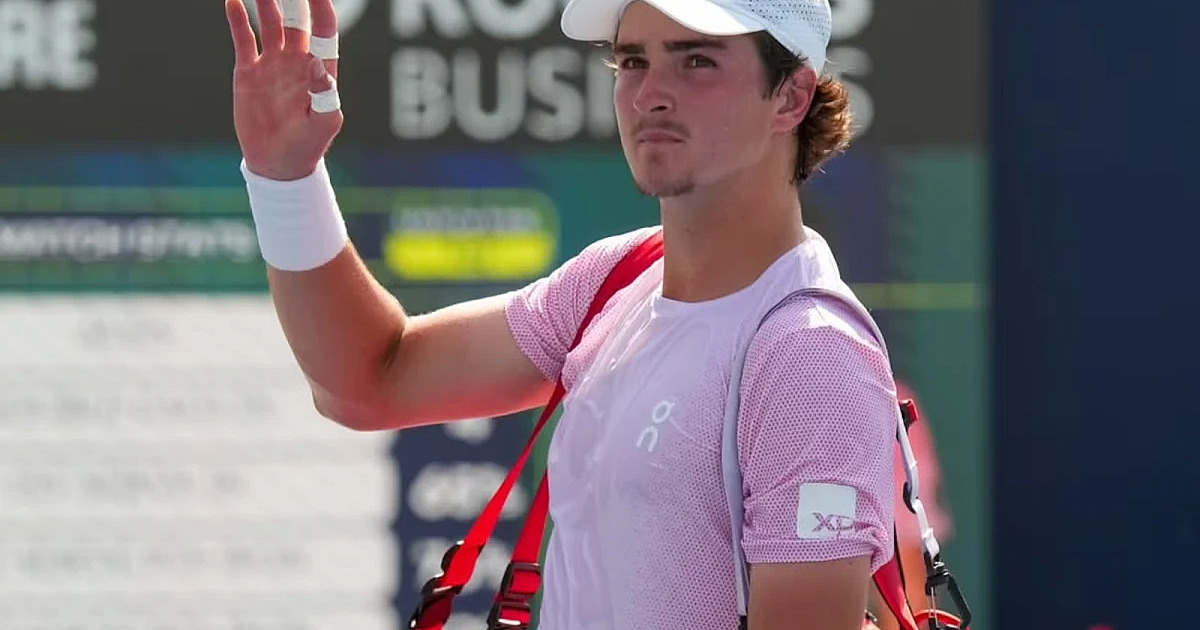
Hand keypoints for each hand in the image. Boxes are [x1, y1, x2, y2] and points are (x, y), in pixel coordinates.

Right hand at [226, 0, 342, 180]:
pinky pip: (244, 38)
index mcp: (320, 70)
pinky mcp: (249, 71)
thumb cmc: (307, 146)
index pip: (324, 31)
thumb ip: (326, 98)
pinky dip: (238, 18)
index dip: (321, 8)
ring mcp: (273, 64)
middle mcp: (297, 61)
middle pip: (296, 19)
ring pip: (270, 22)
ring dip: (265, 0)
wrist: (277, 163)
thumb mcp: (323, 126)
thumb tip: (320, 68)